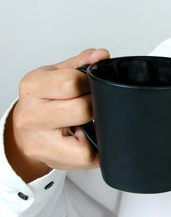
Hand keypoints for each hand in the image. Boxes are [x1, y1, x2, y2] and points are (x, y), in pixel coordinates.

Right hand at [5, 49, 109, 182]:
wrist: (23, 133)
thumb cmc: (43, 101)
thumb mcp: (57, 75)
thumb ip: (82, 63)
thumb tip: (102, 55)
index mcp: (33, 87)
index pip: (71, 82)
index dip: (90, 83)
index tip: (91, 85)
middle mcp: (31, 115)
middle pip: (82, 109)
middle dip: (95, 105)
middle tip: (93, 104)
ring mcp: (40, 142)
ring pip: (86, 140)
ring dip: (97, 129)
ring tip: (89, 121)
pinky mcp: (52, 161)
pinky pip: (87, 158)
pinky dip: (97, 149)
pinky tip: (89, 138)